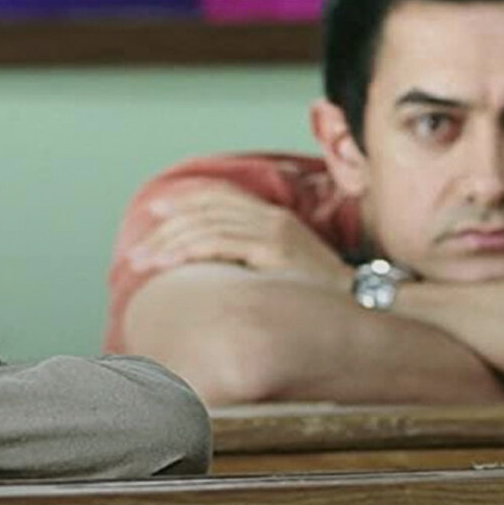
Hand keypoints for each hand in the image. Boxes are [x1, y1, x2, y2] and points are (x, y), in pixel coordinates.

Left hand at [128, 186, 350, 291]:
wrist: (365, 306)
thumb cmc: (324, 299)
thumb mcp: (290, 272)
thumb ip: (260, 262)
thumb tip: (225, 275)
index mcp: (277, 219)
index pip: (222, 198)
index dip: (187, 201)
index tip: (157, 212)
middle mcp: (273, 219)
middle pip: (205, 212)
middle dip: (165, 230)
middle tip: (138, 252)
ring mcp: (273, 232)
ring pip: (204, 226)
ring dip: (167, 243)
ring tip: (141, 262)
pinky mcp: (272, 249)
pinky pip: (218, 242)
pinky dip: (187, 249)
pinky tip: (167, 264)